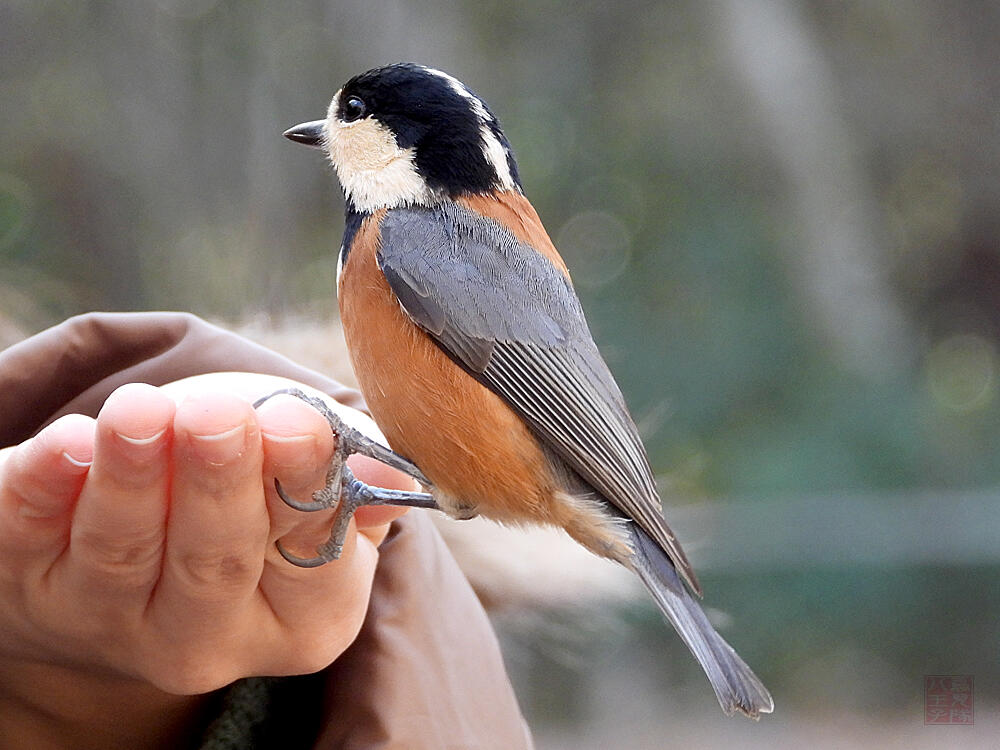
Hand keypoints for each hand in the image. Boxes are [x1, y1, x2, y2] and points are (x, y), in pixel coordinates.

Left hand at [0, 374, 412, 747]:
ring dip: (132, 476)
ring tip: (141, 412)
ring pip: (123, 550)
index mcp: (302, 620)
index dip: (306, 484)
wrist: (144, 579)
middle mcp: (208, 640)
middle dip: (217, 483)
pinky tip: (65, 442)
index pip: (316, 553)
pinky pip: (29, 539)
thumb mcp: (316, 514)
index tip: (300, 422)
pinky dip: (43, 490)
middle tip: (219, 417)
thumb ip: (352, 490)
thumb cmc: (254, 525)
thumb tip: (390, 474)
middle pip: (217, 560)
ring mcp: (111, 622)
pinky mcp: (30, 591)